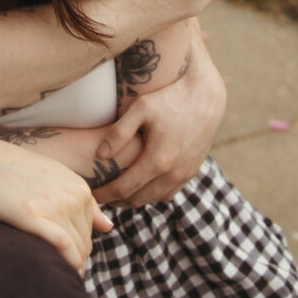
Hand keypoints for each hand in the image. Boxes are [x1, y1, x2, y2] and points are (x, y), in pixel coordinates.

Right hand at [0, 136, 112, 276]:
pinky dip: (67, 266)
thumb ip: (84, 201)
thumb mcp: (53, 179)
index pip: (90, 231)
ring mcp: (55, 206)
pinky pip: (66, 251)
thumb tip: (109, 227)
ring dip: (69, 266)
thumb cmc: (15, 173)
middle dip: (73, 257)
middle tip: (50, 262)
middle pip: (86, 243)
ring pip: (78, 251)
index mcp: (79, 187)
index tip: (56, 250)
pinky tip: (54, 271)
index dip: (75, 245)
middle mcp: (73, 196)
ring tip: (50, 269)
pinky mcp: (35, 218)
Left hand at [94, 23, 225, 206]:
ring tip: (115, 193)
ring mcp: (185, 174)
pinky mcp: (192, 170)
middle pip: (138, 199)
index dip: (105, 195)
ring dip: (134, 199)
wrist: (206, 96)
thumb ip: (119, 133)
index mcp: (157, 160)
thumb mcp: (140, 108)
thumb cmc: (169, 98)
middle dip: (116, 201)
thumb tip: (100, 156)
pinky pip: (169, 192)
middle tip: (99, 197)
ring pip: (154, 198)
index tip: (91, 195)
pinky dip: (152, 194)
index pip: (124, 188)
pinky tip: (140, 186)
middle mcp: (173, 173)